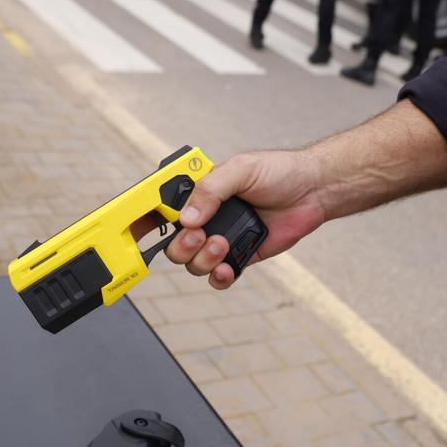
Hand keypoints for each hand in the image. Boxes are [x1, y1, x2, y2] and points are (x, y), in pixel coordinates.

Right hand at [150, 151, 326, 289]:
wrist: (314, 191)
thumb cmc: (279, 172)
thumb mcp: (241, 169)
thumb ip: (211, 189)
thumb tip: (188, 218)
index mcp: (199, 192)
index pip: (161, 207)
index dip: (141, 220)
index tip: (132, 231)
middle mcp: (206, 217)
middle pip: (172, 243)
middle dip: (180, 245)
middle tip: (199, 236)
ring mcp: (221, 238)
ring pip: (192, 263)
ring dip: (203, 259)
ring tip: (224, 244)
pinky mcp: (240, 256)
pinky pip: (218, 276)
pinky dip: (218, 277)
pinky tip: (227, 268)